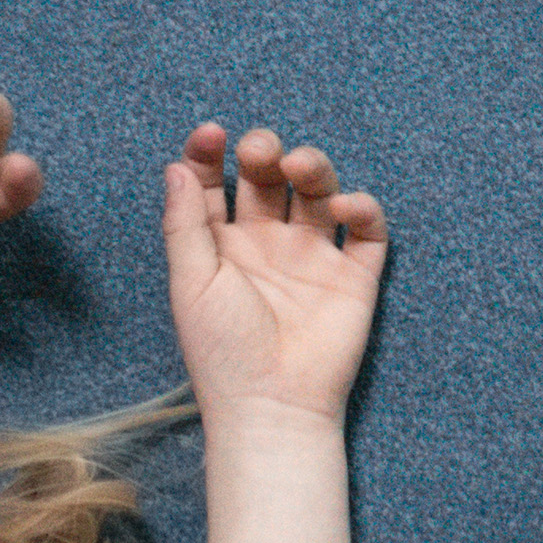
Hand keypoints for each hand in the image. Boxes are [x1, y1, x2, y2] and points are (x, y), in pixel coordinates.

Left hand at [160, 124, 384, 427]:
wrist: (273, 407)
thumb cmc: (223, 352)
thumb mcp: (192, 283)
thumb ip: (184, 223)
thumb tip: (176, 164)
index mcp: (222, 244)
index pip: (214, 183)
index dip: (210, 153)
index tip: (211, 135)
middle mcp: (267, 243)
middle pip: (269, 177)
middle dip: (265, 152)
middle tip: (261, 152)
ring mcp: (313, 257)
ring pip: (317, 191)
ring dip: (312, 166)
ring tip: (300, 168)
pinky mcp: (354, 276)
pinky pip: (366, 230)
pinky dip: (361, 207)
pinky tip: (343, 208)